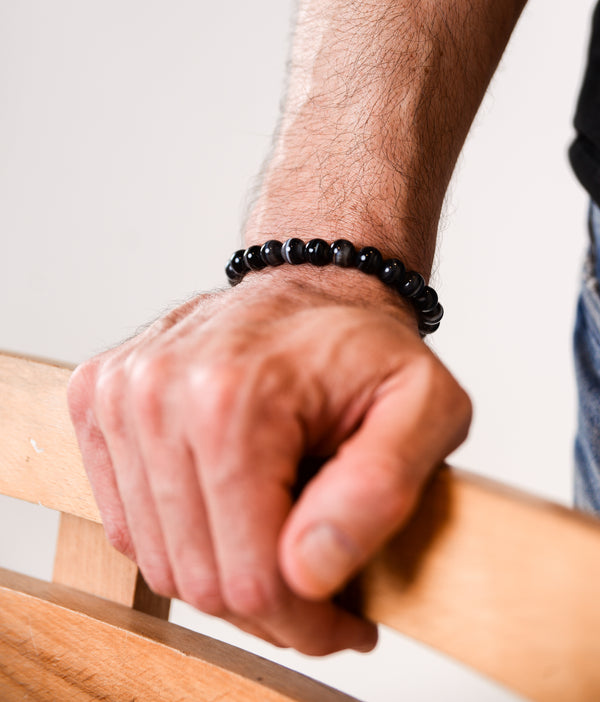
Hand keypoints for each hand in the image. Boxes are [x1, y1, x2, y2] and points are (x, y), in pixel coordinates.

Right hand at [67, 266, 470, 654]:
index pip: (249, 576)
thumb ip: (381, 489)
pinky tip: (230, 511)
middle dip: (267, 608)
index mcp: (231, 398)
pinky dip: (181, 536)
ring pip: (157, 556)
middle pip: (197, 576)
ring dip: (223, 572)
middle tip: (317, 591)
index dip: (304, 623)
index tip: (345, 622)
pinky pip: (128, 520)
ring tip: (278, 544)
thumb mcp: (426, 406)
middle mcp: (156, 393)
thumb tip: (310, 570)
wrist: (312, 284)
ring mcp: (119, 396)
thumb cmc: (365, 346)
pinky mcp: (100, 402)